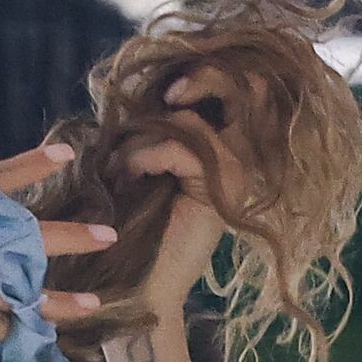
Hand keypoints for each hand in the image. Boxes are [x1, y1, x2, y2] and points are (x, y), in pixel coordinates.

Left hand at [118, 67, 252, 320]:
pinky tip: (127, 178)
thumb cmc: (140, 230)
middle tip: (166, 95)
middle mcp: (241, 160)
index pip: (241, 91)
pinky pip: (178, 149)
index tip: (169, 90)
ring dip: (146, 137)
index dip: (211, 75)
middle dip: (201, 79)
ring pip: (191, 124)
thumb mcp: (151, 165)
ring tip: (120, 166)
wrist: (143, 285)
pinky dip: (144, 157)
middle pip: (241, 90)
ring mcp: (234, 177)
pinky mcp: (218, 193)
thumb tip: (144, 88)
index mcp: (228, 151)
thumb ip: (160, 127)